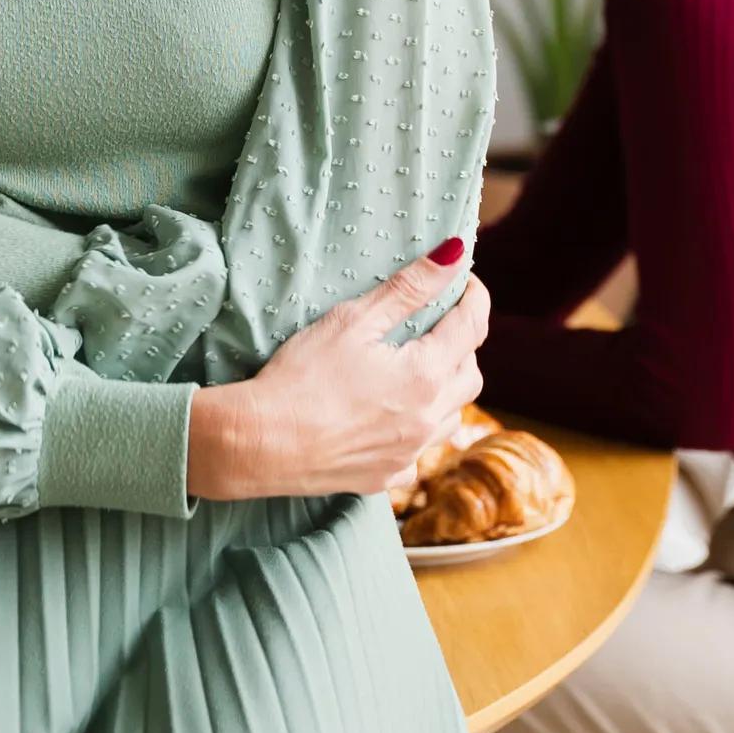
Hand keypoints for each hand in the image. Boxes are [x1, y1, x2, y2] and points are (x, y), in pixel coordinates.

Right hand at [186, 248, 488, 501]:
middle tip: (439, 322)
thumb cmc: (302, 377)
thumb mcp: (353, 321)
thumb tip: (453, 256)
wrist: (260, 444)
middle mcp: (428, 420)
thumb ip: (408, 288)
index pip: (471, 327)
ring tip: (420, 368)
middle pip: (471, 374)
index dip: (473, 297)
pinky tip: (394, 419)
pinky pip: (420, 453)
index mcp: (425, 375)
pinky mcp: (385, 476)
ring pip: (452, 416)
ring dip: (447, 389)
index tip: (464, 280)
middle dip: (464, 343)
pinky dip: (419, 431)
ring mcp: (408, 454)